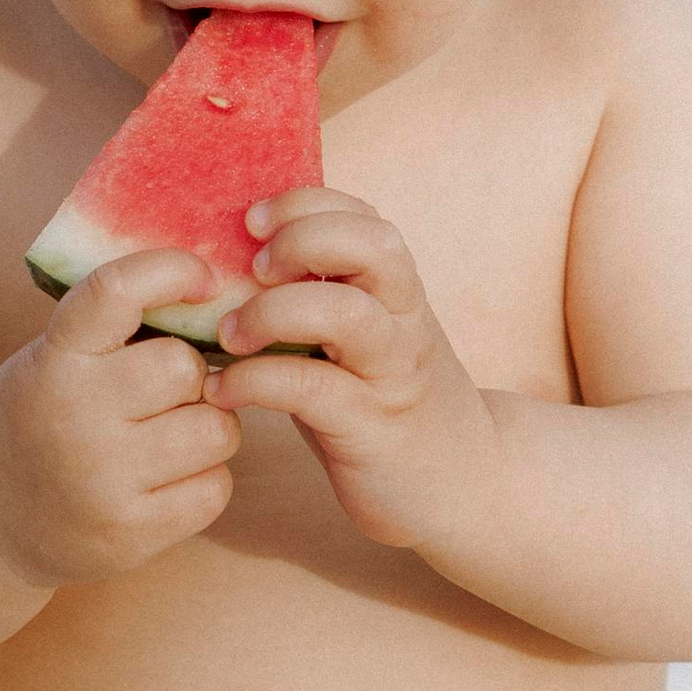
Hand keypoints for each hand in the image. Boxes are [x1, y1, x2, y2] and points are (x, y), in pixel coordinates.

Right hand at [0, 251, 242, 587]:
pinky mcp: (129, 534)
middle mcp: (75, 416)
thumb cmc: (34, 419)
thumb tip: (218, 293)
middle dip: (191, 375)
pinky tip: (166, 481)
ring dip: (208, 427)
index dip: (173, 271)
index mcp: (53, 359)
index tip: (204, 279)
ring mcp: (102, 480)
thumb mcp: (49, 359)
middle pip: (185, 367)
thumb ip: (114, 331)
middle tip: (167, 392)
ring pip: (216, 429)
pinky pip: (214, 487)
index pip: (118, 291)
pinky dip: (204, 479)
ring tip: (170, 436)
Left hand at [211, 189, 500, 548]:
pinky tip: (223, 392)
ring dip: (273, 312)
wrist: (467, 486)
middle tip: (252, 270)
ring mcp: (393, 374)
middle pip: (374, 245)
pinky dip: (256, 381)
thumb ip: (313, 298)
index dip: (306, 204)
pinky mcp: (373, 429)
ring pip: (348, 314)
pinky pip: (313, 389)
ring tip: (229, 334)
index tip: (252, 221)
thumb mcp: (357, 339)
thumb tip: (226, 264)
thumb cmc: (383, 403)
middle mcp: (403, 322)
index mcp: (396, 292)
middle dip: (303, 239)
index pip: (364, 217)